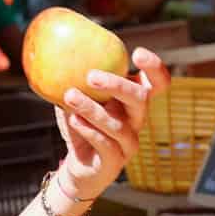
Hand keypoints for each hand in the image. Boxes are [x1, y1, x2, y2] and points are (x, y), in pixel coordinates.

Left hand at [53, 47, 169, 200]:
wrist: (77, 166)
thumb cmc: (80, 125)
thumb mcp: (76, 99)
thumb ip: (74, 77)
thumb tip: (57, 49)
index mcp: (133, 100)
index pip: (157, 83)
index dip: (155, 68)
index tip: (136, 54)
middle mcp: (136, 120)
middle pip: (141, 99)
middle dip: (118, 85)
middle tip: (91, 76)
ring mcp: (128, 142)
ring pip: (119, 124)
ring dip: (92, 109)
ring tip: (69, 96)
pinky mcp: (115, 161)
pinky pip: (105, 144)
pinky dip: (89, 130)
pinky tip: (74, 120)